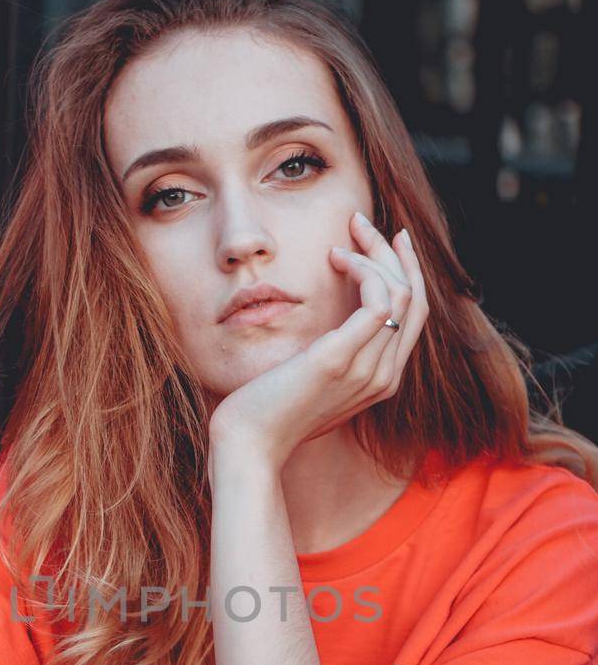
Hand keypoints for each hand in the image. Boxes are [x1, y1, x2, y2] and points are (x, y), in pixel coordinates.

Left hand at [208, 211, 428, 472]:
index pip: (414, 315)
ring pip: (401, 293)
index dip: (408, 271)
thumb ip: (333, 355)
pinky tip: (336, 259)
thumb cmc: (271, 410)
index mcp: (382, 379)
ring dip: (375, 254)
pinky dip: (364, 271)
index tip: (389, 238)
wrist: (249, 443)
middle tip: (361, 221)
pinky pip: (379, 302)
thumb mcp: (312, 378)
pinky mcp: (341, 360)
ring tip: (345, 235)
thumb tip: (331, 326)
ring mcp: (367, 370)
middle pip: (414, 299)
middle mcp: (385, 376)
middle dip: (394, 252)